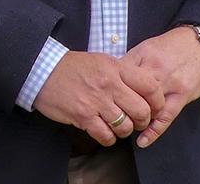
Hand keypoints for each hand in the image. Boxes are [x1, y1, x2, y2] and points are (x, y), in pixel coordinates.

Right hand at [33, 51, 158, 145]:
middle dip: (142, 120)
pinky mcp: (83, 116)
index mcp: (115, 68)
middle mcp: (109, 84)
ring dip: (124, 130)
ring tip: (118, 125)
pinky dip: (108, 138)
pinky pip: (106, 136)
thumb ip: (121, 73)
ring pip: (125, 126)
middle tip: (137, 121)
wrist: (42, 70)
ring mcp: (96, 101)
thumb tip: (142, 89)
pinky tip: (104, 131)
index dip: (157, 101)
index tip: (154, 107)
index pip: (150, 86)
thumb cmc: (71, 66)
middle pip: (141, 111)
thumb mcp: (100, 60)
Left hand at [120, 26, 199, 147]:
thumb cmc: (171, 46)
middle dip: (120, 105)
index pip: (119, 74)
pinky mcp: (182, 95)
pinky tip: (142, 141)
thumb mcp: (147, 47)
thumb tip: (112, 78)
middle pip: (131, 92)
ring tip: (125, 126)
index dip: (109, 88)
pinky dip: (154, 131)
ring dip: (135, 119)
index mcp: (143, 55)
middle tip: (111, 115)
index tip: (102, 98)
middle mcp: (155, 70)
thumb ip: (131, 62)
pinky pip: (166, 116)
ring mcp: (170, 84)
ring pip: (147, 106)